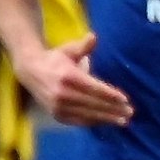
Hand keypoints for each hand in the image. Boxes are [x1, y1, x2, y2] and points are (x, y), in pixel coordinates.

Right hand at [16, 33, 132, 126]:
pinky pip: (78, 121)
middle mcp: (63, 94)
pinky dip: (93, 122)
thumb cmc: (55, 59)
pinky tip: (106, 122)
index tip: (125, 100)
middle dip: (113, 109)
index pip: (94, 89)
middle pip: (93, 104)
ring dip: (106, 119)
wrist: (29, 71)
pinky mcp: (56, 114)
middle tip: (130, 112)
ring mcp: (59, 106)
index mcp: (68, 77)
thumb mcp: (68, 50)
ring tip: (123, 121)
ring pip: (87, 115)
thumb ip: (83, 46)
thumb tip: (93, 37)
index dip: (110, 95)